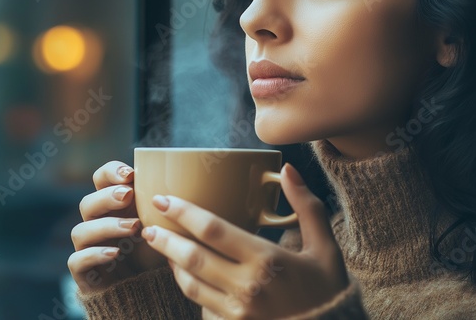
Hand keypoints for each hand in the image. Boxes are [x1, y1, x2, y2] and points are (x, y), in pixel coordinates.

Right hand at [68, 161, 166, 292]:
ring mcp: (89, 247)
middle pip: (88, 202)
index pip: (101, 178)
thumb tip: (195, 178)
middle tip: (130, 195)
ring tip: (134, 227)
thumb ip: (169, 201)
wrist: (149, 289)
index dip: (111, 172)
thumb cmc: (158, 248)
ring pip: (81, 230)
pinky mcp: (85, 272)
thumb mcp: (166, 221)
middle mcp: (98, 222)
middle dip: (108, 196)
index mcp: (115, 203)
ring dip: (107, 226)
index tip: (131, 174)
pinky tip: (115, 253)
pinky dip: (95, 254)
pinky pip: (77, 260)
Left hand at [141, 163, 348, 318]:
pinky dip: (187, 284)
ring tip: (158, 243)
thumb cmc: (327, 289)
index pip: (213, 230)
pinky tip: (182, 271)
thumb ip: (306, 205)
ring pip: (191, 284)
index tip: (163, 199)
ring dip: (171, 262)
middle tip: (147, 223)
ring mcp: (238, 312)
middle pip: (193, 257)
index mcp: (267, 260)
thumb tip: (287, 169)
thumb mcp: (325, 245)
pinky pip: (201, 304)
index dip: (183, 212)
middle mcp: (247, 287)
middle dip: (165, 238)